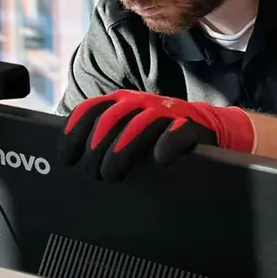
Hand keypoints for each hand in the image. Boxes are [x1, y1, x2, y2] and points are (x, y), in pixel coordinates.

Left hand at [62, 90, 254, 181]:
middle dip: (96, 148)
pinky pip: (178, 132)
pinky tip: (159, 159)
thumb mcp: (128, 132)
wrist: (210, 130)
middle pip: (111, 120)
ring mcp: (167, 113)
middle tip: (92, 174)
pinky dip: (167, 144)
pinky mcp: (192, 127)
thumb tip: (70, 159)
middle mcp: (141, 103)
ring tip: (111, 175)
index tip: (66, 159)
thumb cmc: (159, 136)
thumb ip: (104, 138)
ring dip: (122, 150)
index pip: (91, 111)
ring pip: (139, 125)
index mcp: (122, 102)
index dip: (74, 133)